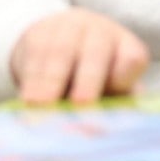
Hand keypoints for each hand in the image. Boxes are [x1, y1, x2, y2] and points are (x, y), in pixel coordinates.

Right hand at [11, 9, 149, 104]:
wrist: (57, 45)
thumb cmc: (91, 81)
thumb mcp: (108, 91)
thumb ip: (113, 108)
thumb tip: (108, 131)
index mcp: (127, 50)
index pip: (133, 58)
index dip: (126, 72)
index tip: (118, 89)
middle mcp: (102, 34)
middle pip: (97, 53)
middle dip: (88, 79)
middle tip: (80, 103)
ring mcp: (71, 29)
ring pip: (61, 53)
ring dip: (51, 82)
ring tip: (42, 107)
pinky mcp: (41, 33)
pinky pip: (36, 54)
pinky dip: (31, 79)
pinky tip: (26, 100)